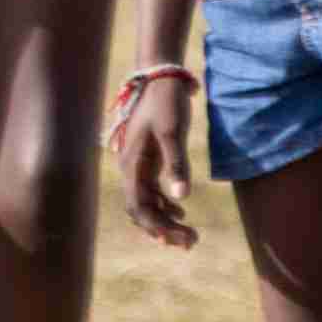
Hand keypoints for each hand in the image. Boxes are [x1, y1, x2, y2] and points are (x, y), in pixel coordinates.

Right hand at [107, 69, 197, 250]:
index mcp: (132, 164)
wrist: (161, 78)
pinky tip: (181, 211)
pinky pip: (150, 192)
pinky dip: (164, 206)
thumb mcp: (173, 132)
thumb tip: (182, 197)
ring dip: (165, 221)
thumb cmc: (166, 103)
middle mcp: (130, 169)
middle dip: (164, 229)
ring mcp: (137, 166)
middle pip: (141, 211)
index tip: (181, 237)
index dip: (158, 226)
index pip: (139, 207)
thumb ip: (177, 164)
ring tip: (189, 235)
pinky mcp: (147, 161)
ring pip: (146, 204)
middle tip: (192, 242)